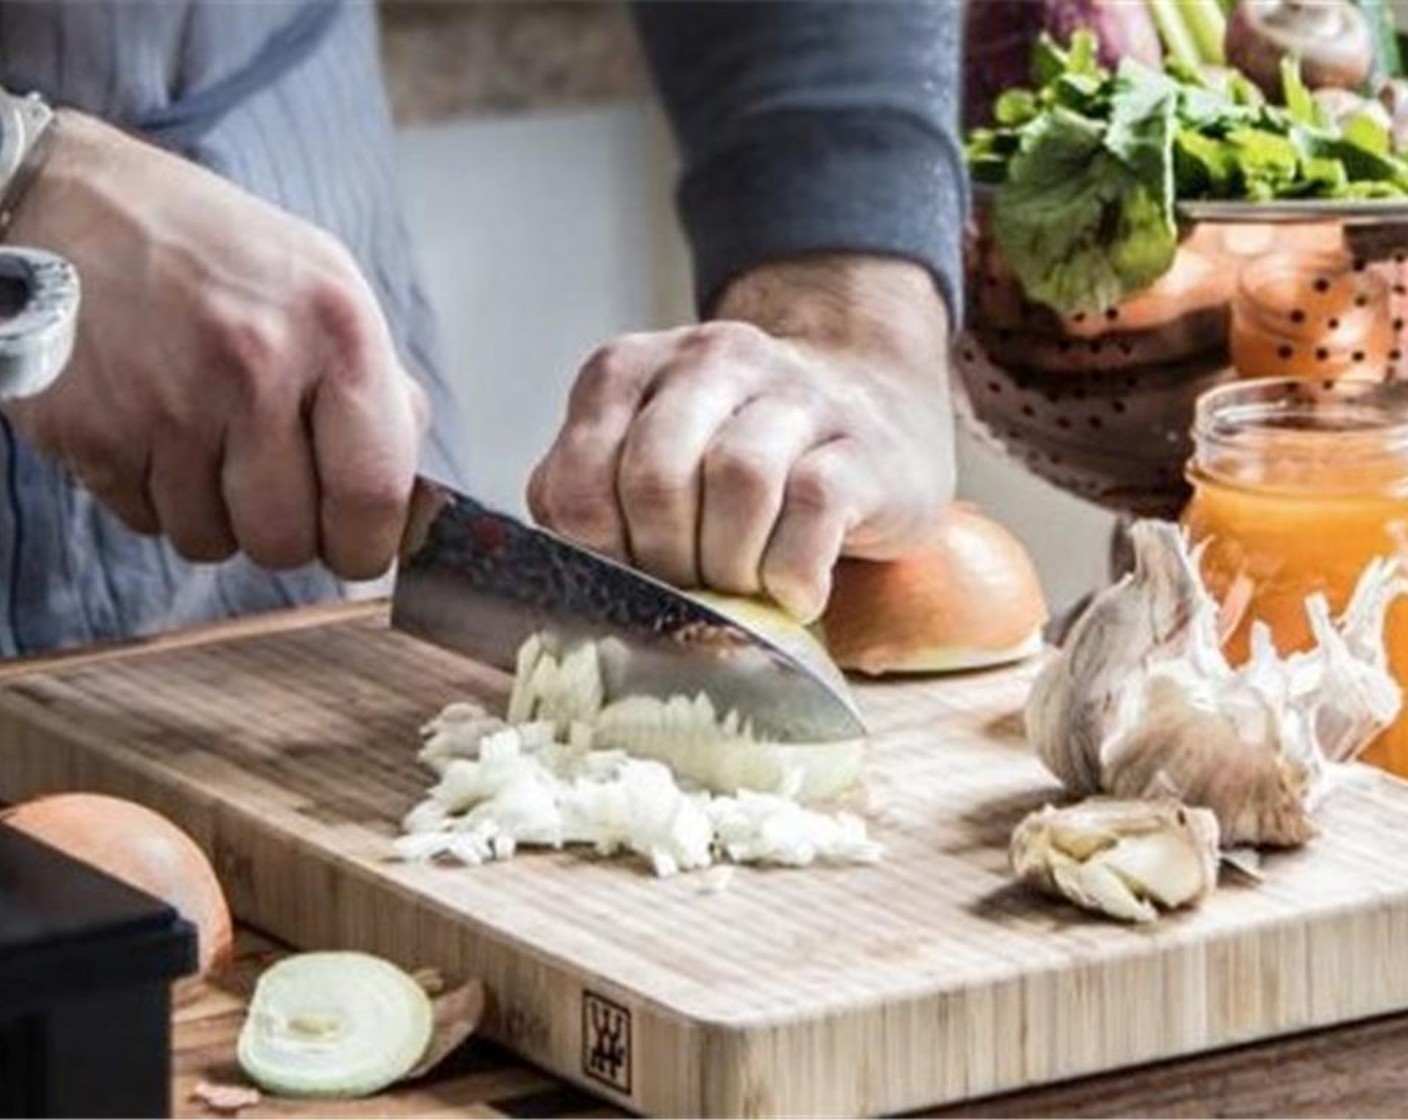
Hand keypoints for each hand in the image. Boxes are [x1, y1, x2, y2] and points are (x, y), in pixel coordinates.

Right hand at [4, 111, 424, 579]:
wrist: (78, 202)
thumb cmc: (220, 255)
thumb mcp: (329, 286)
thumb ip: (380, 390)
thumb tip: (408, 499)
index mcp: (334, 330)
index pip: (372, 491)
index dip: (367, 543)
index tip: (356, 546)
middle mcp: (252, 366)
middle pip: (286, 541)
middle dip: (283, 532)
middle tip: (269, 485)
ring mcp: (162, 402)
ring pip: (209, 542)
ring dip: (213, 516)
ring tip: (204, 442)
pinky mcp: (85, 428)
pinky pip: (142, 521)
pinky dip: (152, 496)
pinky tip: (152, 430)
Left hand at [528, 255, 954, 620]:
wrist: (871, 415)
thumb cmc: (734, 462)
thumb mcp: (643, 462)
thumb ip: (589, 500)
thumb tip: (573, 577)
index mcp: (629, 368)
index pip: (577, 479)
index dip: (599, 551)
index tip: (630, 574)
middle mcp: (710, 360)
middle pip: (656, 478)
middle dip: (665, 561)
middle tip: (689, 589)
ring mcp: (794, 393)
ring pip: (739, 480)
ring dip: (730, 565)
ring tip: (741, 588)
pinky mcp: (861, 444)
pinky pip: (814, 505)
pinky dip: (791, 572)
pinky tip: (793, 592)